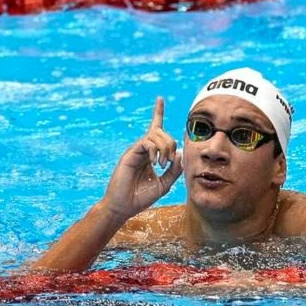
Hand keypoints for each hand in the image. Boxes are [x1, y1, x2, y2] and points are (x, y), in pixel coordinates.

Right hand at [101, 97, 182, 220]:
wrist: (124, 207)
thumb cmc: (141, 197)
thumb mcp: (165, 184)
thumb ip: (174, 170)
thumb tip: (181, 153)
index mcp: (150, 154)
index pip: (155, 129)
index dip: (158, 113)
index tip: (160, 98)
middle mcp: (143, 149)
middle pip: (162, 132)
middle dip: (171, 144)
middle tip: (169, 162)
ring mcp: (136, 150)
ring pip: (155, 135)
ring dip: (165, 148)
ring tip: (162, 163)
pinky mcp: (130, 153)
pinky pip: (146, 142)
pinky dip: (155, 150)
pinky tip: (155, 162)